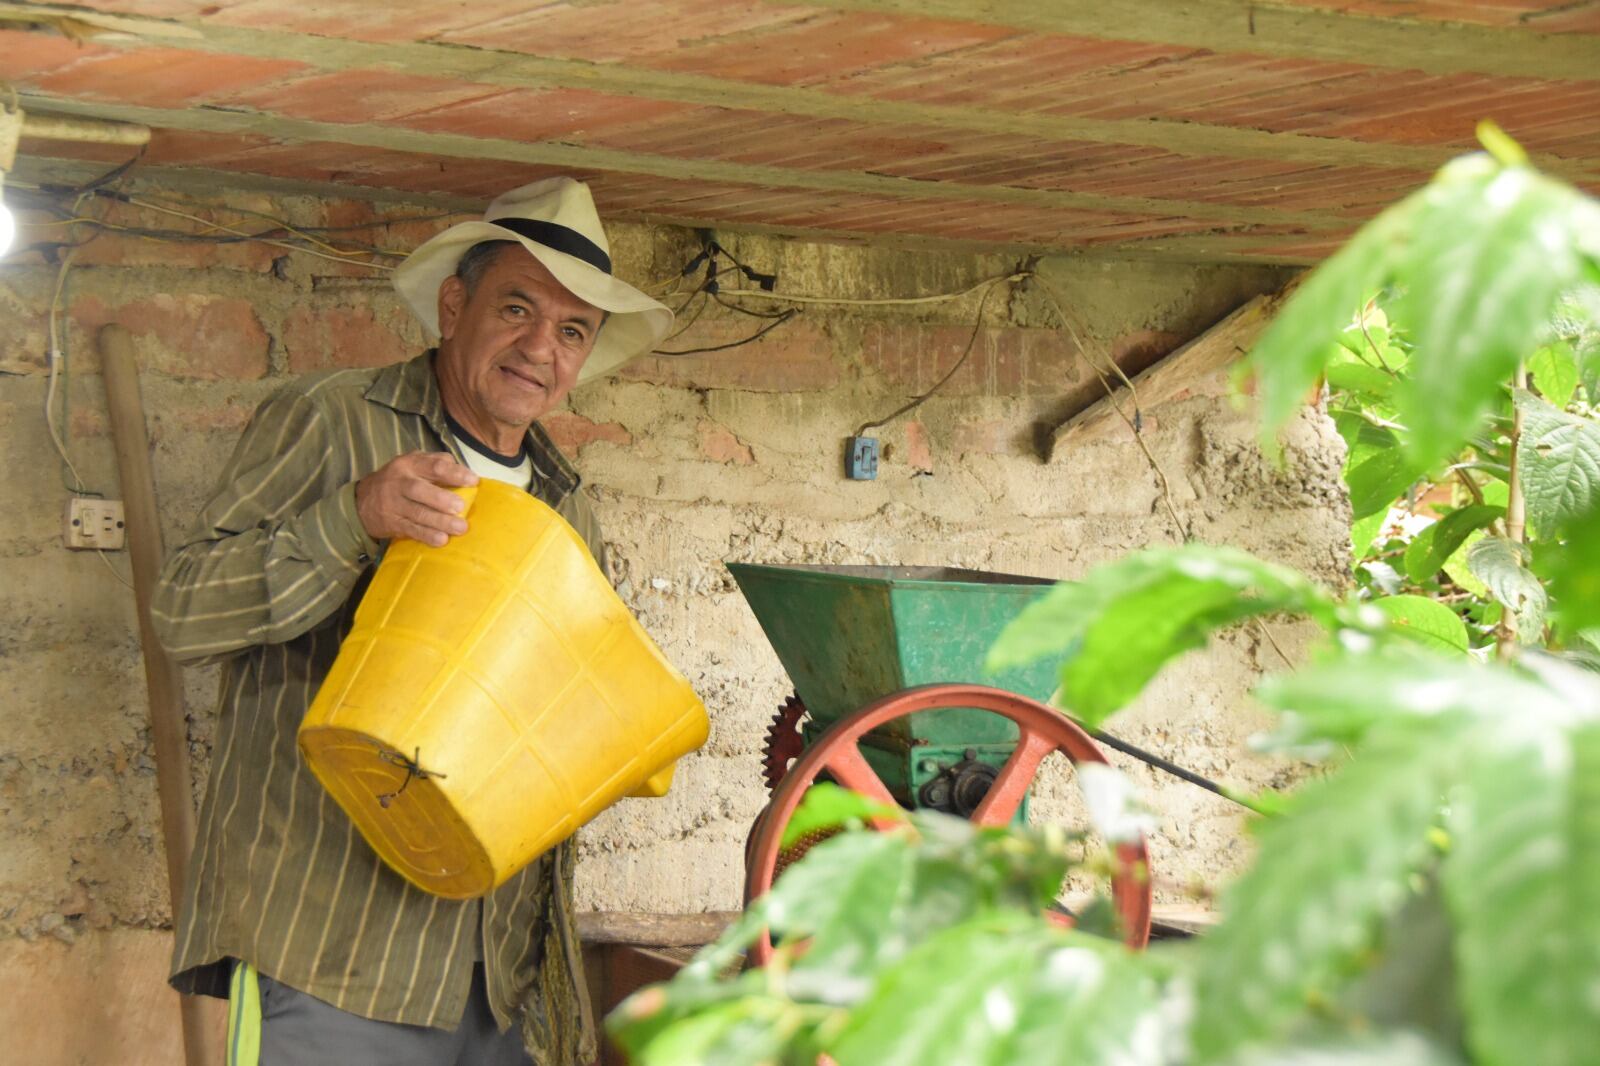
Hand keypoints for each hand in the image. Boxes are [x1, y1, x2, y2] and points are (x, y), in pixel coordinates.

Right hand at [355, 452, 478, 547]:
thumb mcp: (413, 463)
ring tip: (460, 528)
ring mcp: (394, 504)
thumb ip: (436, 462)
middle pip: (419, 490)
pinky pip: (410, 529)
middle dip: (441, 499)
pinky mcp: (392, 523)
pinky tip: (441, 540)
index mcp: (409, 464)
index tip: (473, 481)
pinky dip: (427, 535)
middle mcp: (399, 482)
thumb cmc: (399, 480)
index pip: (433, 466)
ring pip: (417, 512)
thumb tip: (462, 469)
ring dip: (440, 521)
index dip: (454, 473)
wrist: (362, 501)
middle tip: (460, 507)